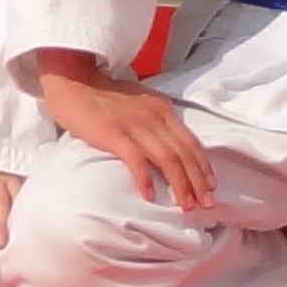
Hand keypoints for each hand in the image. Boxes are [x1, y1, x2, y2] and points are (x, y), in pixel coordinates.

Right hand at [40, 55, 217, 207]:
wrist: (75, 81)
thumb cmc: (105, 95)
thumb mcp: (140, 103)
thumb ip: (155, 119)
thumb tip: (169, 143)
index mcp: (163, 109)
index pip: (191, 141)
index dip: (203, 166)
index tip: (211, 186)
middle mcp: (154, 116)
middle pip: (184, 153)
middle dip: (198, 181)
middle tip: (206, 204)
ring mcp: (135, 125)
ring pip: (167, 159)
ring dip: (179, 185)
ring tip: (186, 205)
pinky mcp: (114, 134)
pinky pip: (135, 159)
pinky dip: (145, 179)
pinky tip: (150, 196)